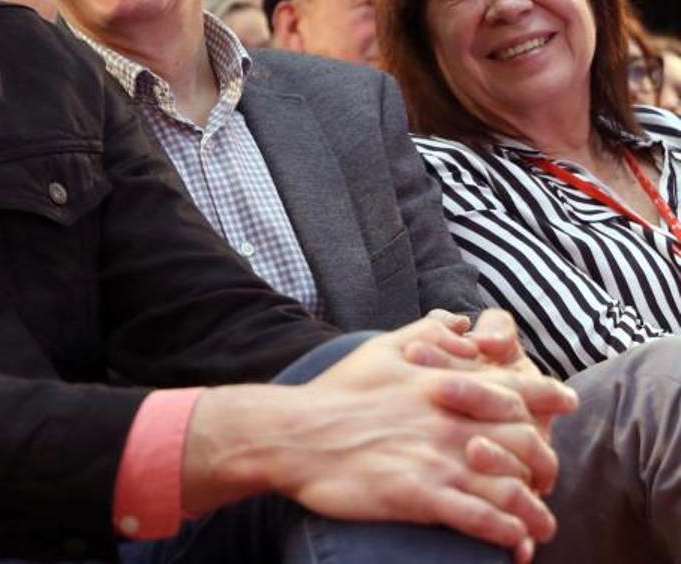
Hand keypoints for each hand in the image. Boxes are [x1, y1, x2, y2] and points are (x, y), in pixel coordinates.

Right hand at [182, 317, 569, 559]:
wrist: (296, 433)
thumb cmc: (338, 391)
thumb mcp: (381, 349)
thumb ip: (426, 334)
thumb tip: (459, 321)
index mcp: (443, 385)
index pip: (512, 389)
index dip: (546, 396)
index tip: (566, 401)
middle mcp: (450, 421)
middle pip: (526, 443)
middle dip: (546, 465)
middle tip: (549, 479)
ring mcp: (437, 459)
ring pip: (513, 488)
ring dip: (535, 512)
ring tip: (541, 528)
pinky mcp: (421, 496)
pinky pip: (482, 520)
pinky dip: (506, 534)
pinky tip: (514, 543)